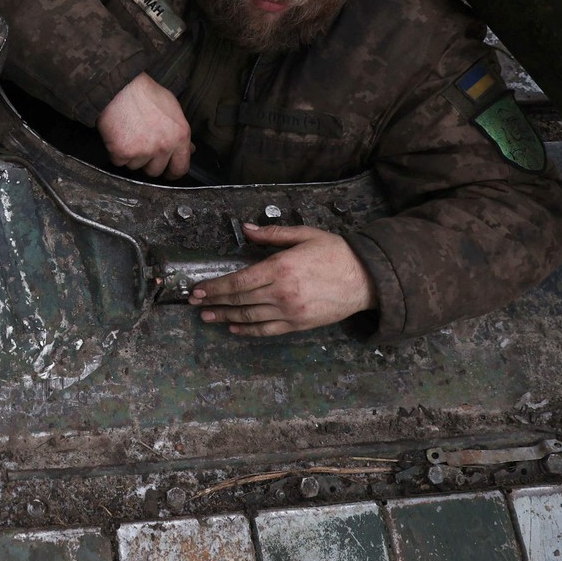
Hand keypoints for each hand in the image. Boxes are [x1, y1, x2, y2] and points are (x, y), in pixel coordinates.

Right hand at [97, 73, 192, 178]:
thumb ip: (180, 133)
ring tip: (129, 135)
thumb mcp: (172, 109)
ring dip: (131, 156)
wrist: (121, 87)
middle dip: (148, 162)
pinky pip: (119, 162)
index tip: (166, 171)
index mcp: (180, 136)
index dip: (172, 172)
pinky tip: (118, 136)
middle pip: (155, 171)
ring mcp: (143, 151)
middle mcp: (163, 146)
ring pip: (135, 167)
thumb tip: (188, 149)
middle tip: (141, 146)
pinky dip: (116, 152)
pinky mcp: (123, 152)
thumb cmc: (146, 94)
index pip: (180, 168)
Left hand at [188, 223, 377, 335]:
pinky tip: (234, 329)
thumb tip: (246, 229)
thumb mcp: (304, 235)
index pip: (238, 281)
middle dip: (214, 302)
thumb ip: (272, 234)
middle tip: (195, 304)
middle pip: (239, 300)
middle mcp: (282, 293)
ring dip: (225, 318)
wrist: (366, 278)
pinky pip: (267, 330)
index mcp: (280, 268)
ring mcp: (290, 311)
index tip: (198, 289)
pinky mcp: (299, 324)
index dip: (215, 287)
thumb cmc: (335, 252)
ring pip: (249, 318)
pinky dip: (248, 331)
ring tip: (207, 317)